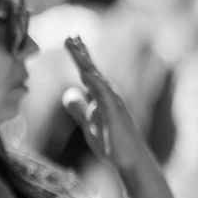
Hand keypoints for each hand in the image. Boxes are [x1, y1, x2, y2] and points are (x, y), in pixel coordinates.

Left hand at [61, 36, 156, 174]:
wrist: (130, 161)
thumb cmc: (112, 144)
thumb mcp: (88, 123)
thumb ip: (78, 108)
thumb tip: (68, 93)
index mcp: (100, 98)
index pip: (87, 73)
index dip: (79, 57)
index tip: (70, 40)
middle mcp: (108, 96)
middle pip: (91, 70)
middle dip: (81, 53)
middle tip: (70, 35)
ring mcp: (112, 103)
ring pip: (97, 78)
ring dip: (85, 61)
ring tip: (75, 46)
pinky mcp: (115, 113)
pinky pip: (104, 96)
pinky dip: (96, 83)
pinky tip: (86, 74)